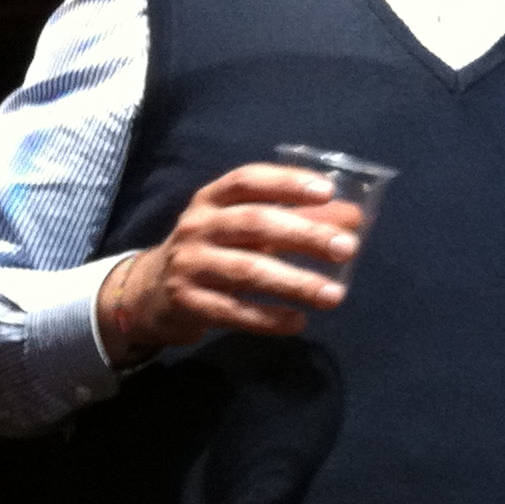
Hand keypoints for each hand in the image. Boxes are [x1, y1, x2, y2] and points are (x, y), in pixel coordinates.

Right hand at [97, 162, 361, 362]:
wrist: (149, 293)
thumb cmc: (214, 251)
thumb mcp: (244, 228)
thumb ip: (296, 219)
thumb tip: (355, 216)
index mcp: (212, 200)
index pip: (248, 181)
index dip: (286, 182)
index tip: (327, 191)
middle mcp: (197, 226)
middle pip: (255, 224)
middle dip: (304, 235)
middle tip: (347, 248)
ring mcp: (189, 265)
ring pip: (247, 271)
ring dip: (295, 283)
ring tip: (334, 295)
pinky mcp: (187, 302)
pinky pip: (233, 311)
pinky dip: (268, 319)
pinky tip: (298, 322)